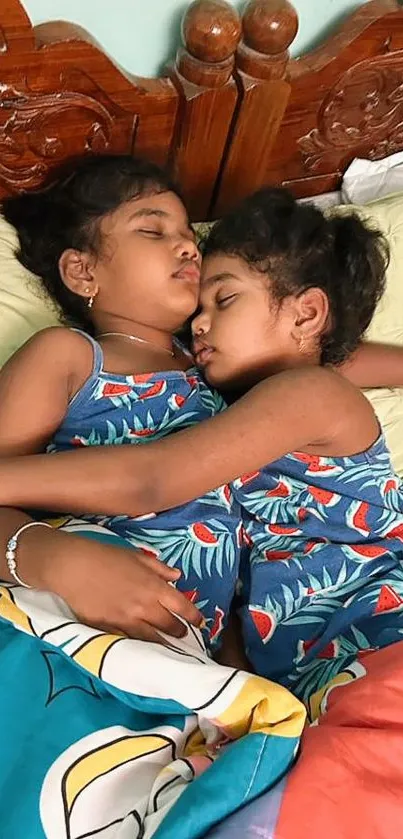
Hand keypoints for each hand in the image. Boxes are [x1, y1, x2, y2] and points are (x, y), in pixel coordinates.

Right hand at [21, 528, 203, 642]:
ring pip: (152, 638)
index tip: (199, 622)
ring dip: (163, 643)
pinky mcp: (110, 629)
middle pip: (169, 625)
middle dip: (179, 632)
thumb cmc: (106, 557)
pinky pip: (130, 640)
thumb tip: (177, 575)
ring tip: (170, 648)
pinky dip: (140, 644)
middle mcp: (145, 606)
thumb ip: (159, 568)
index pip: (182, 606)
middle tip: (184, 636)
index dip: (193, 616)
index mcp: (154, 587)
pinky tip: (144, 647)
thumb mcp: (137, 556)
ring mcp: (127, 620)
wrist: (74, 568)